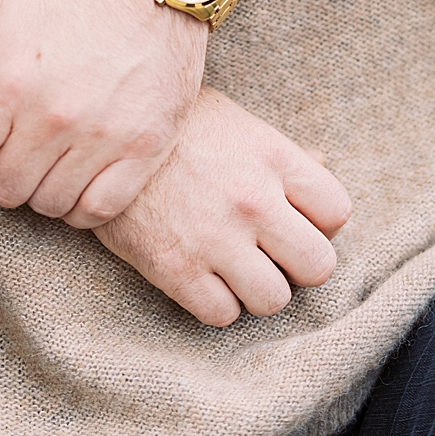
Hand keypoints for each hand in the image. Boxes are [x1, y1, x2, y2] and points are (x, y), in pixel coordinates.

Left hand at [0, 0, 206, 226]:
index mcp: (12, 80)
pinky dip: (81, 205)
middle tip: (15, 147)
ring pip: (48, 203)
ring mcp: (103, 136)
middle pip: (3, 189)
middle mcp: (54, 116)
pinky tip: (79, 177)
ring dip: (40, 187)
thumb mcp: (2, 3)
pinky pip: (98, 209)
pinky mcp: (145, 147)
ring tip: (48, 157)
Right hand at [93, 87, 350, 326]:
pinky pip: (223, 315)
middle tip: (270, 252)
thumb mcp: (233, 120)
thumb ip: (281, 151)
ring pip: (274, 300)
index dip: (320, 222)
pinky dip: (216, 304)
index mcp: (272, 156)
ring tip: (234, 267)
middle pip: (318, 266)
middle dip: (296, 263)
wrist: (97, 138)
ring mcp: (216, 238)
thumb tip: (322, 168)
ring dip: (256, 289)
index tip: (294, 219)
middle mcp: (253, 200)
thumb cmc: (170, 128)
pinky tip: (201, 278)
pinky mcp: (175, 270)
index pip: (337, 212)